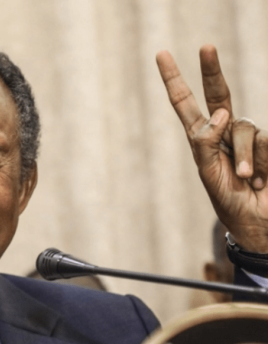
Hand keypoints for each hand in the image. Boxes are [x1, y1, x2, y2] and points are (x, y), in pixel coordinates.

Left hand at [157, 45, 267, 251]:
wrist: (257, 221)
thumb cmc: (228, 199)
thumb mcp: (207, 173)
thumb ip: (207, 142)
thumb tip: (221, 112)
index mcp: (202, 137)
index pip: (186, 103)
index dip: (174, 80)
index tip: (162, 54)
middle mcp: (226, 130)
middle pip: (218, 93)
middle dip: (211, 70)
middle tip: (205, 46)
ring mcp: (249, 135)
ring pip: (243, 127)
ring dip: (243, 157)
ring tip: (246, 179)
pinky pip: (264, 141)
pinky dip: (259, 162)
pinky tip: (261, 179)